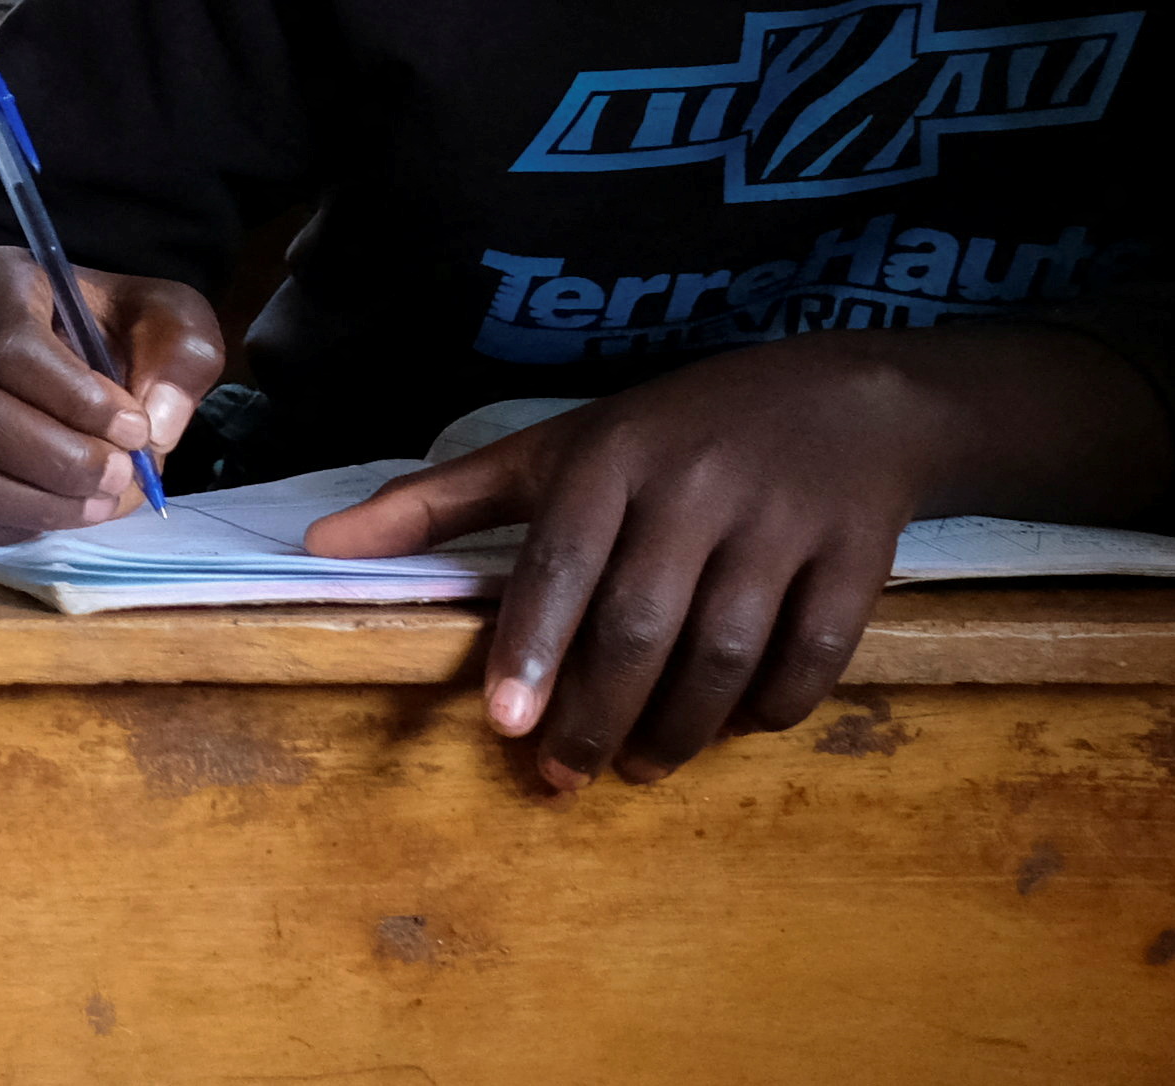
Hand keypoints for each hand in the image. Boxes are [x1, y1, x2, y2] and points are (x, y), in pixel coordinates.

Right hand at [0, 245, 224, 540]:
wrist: (68, 353)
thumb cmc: (112, 328)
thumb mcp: (166, 317)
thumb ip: (181, 355)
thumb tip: (155, 427)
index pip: (6, 345)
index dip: (73, 399)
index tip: (135, 428)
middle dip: (54, 459)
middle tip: (120, 477)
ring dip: (27, 503)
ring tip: (95, 505)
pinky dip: (0, 531)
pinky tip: (56, 517)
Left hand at [304, 340, 965, 792]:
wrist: (842, 398)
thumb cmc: (669, 433)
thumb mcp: (555, 449)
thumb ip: (439, 503)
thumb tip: (318, 547)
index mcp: (611, 457)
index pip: (562, 563)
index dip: (533, 647)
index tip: (505, 726)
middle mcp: (694, 487)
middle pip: (641, 625)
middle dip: (598, 715)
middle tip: (562, 777)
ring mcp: (780, 522)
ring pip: (726, 653)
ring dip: (680, 728)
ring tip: (640, 768)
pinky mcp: (856, 556)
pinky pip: (813, 656)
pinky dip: (771, 706)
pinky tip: (733, 727)